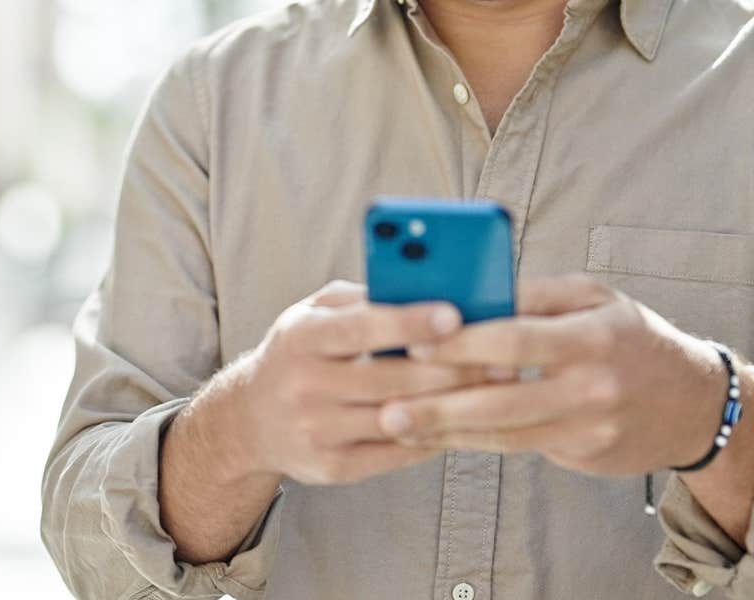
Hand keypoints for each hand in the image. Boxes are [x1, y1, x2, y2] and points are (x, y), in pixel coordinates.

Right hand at [225, 280, 494, 485]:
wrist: (250, 419)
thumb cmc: (301, 351)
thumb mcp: (315, 313)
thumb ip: (364, 298)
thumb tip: (426, 285)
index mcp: (300, 338)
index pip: (359, 328)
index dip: (409, 321)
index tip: (456, 313)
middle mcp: (303, 386)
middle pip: (389, 379)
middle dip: (451, 368)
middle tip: (503, 357)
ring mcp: (316, 432)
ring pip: (398, 419)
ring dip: (452, 404)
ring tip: (496, 389)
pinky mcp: (331, 468)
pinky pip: (395, 453)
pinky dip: (433, 435)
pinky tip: (464, 419)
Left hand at [377, 275, 728, 475]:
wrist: (694, 404)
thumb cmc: (632, 337)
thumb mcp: (595, 299)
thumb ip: (535, 296)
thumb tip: (471, 294)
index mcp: (593, 335)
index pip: (519, 337)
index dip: (464, 342)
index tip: (414, 340)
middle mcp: (592, 384)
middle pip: (505, 397)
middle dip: (441, 403)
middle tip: (388, 405)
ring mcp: (588, 426)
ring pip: (505, 431)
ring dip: (446, 431)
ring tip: (396, 425)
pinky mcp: (582, 454)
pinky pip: (517, 446)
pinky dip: (473, 441)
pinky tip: (435, 436)